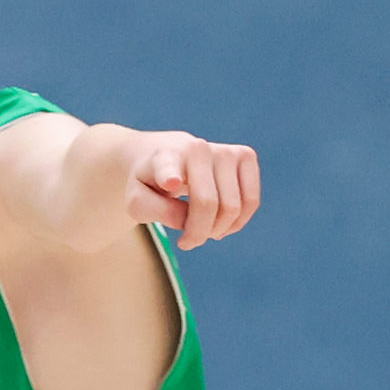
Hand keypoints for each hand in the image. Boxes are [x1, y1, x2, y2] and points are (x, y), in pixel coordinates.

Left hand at [124, 130, 260, 248]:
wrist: (166, 155)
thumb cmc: (150, 184)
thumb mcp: (137, 202)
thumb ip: (155, 212)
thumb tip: (186, 220)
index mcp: (164, 158)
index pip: (168, 168)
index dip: (170, 176)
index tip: (171, 183)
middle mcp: (197, 149)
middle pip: (208, 205)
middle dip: (199, 234)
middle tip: (186, 241)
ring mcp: (224, 150)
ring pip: (233, 207)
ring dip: (219, 230)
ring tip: (202, 230)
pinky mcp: (246, 155)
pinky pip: (251, 202)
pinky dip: (237, 222)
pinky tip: (220, 223)